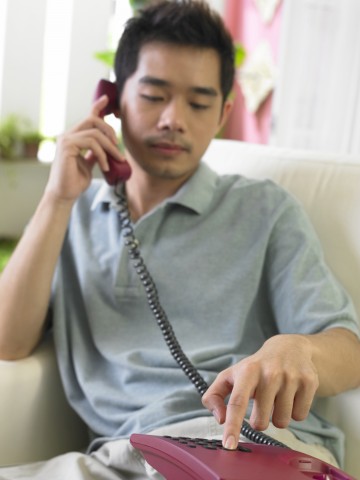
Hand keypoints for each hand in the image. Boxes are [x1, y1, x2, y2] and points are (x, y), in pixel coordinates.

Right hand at [45, 95, 123, 202]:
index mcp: (73, 137)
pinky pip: (91, 143)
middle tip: (118, 147)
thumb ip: (95, 153)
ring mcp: (66, 139)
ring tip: (117, 160)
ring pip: (94, 132)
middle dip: (109, 130)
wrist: (64, 195)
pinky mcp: (66, 146)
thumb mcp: (89, 164)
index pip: (87, 118)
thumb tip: (106, 147)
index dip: (97, 107)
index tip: (107, 100)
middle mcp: (68, 135)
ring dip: (110, 147)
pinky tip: (106, 166)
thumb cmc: (75, 181)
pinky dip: (102, 154)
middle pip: (93, 120)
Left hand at [202, 334, 318, 448]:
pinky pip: (300, 417)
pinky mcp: (309, 382)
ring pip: (282, 422)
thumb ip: (215, 396)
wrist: (289, 348)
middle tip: (262, 403)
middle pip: (261, 422)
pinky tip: (292, 395)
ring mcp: (291, 376)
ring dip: (278, 416)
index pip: (237, 402)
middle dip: (260, 420)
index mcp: (247, 371)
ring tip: (277, 397)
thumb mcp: (231, 375)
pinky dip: (295, 411)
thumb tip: (221, 419)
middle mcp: (269, 372)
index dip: (232, 426)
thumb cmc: (255, 368)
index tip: (229, 445)